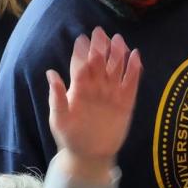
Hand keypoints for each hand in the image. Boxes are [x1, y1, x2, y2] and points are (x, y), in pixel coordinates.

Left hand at [47, 27, 142, 179]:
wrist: (90, 155)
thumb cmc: (70, 136)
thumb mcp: (59, 119)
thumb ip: (57, 97)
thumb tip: (51, 73)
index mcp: (78, 89)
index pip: (81, 66)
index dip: (81, 53)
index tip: (82, 39)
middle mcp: (96, 87)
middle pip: (99, 63)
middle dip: (99, 47)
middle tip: (100, 33)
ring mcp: (112, 93)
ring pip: (116, 69)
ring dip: (118, 54)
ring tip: (119, 40)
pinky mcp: (126, 101)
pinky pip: (131, 83)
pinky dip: (134, 70)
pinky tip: (136, 57)